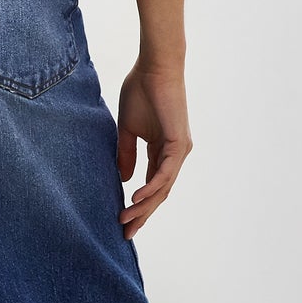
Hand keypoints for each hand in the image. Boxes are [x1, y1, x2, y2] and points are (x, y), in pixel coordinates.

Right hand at [117, 61, 191, 237]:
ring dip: (144, 206)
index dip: (138, 205)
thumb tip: (125, 180)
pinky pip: (165, 173)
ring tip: (125, 221)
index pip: (152, 185)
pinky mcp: (179, 143)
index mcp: (163, 151)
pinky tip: (136, 199)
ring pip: (162, 188)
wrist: (154, 68)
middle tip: (126, 234)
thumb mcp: (127, 129)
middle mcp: (174, 154)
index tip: (122, 221)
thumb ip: (126, 154)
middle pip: (159, 193)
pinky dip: (151, 187)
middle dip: (142, 215)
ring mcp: (179, 150)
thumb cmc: (141, 91)